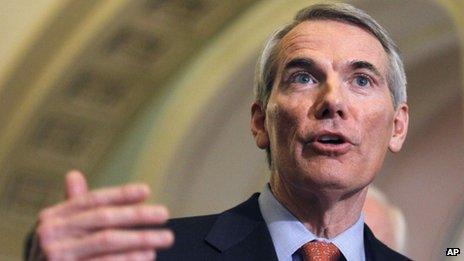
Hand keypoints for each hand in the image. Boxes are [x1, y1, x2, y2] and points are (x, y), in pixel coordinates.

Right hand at [28, 170, 173, 259]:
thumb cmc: (57, 256)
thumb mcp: (60, 230)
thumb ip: (73, 206)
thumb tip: (73, 175)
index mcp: (52, 217)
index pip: (92, 200)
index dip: (120, 194)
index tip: (146, 191)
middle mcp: (51, 234)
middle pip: (103, 218)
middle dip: (137, 215)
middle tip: (164, 213)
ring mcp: (57, 256)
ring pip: (107, 240)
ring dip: (139, 238)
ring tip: (163, 237)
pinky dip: (128, 260)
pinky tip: (147, 256)